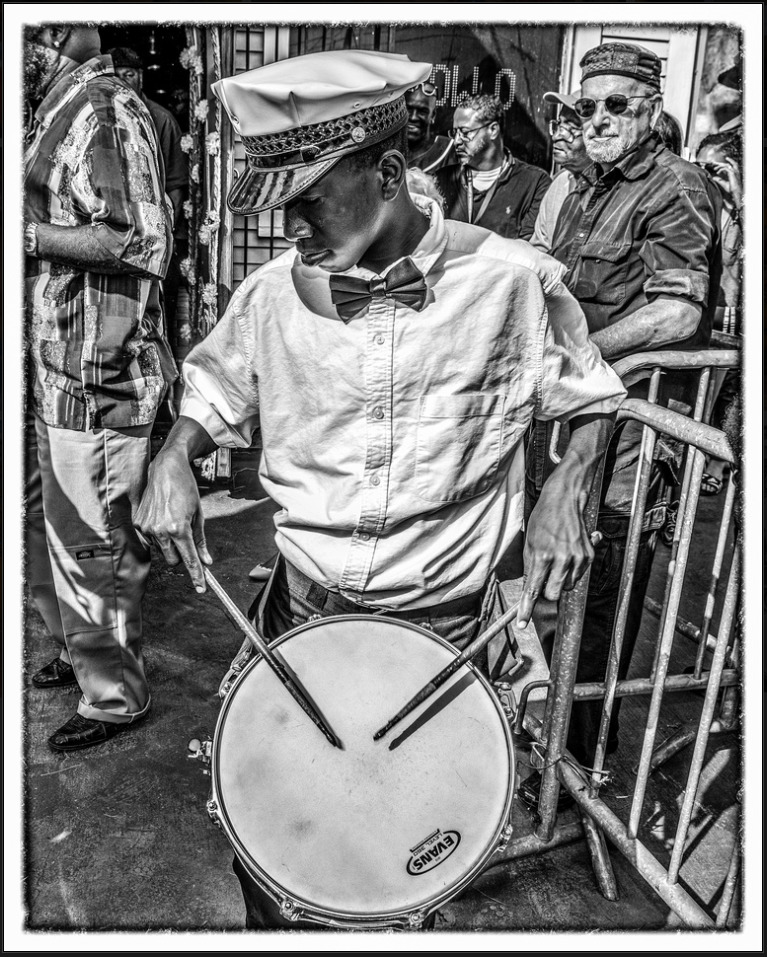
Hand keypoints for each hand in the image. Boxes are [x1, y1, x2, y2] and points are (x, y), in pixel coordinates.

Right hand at [135, 447, 212, 592]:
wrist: (166, 469)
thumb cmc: (185, 488)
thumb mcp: (198, 515)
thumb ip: (201, 541)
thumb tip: (206, 561)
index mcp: (179, 529)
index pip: (190, 559)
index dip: (197, 576)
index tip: (201, 588)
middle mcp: (161, 530)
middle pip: (173, 560)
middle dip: (181, 555)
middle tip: (186, 539)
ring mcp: (147, 527)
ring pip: (161, 550)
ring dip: (169, 543)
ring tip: (173, 520)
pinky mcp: (138, 523)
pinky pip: (150, 540)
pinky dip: (158, 535)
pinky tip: (162, 518)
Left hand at [517, 476, 594, 628]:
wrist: (565, 500)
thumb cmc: (543, 519)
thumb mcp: (529, 542)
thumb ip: (530, 567)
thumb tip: (530, 588)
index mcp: (542, 555)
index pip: (533, 589)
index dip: (527, 609)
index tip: (522, 623)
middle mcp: (561, 558)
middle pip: (553, 593)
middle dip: (547, 590)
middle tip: (544, 576)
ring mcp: (577, 557)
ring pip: (567, 586)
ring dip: (560, 580)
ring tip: (557, 559)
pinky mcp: (588, 555)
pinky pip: (578, 575)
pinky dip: (572, 570)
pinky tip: (568, 553)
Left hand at [705, 159, 741, 208]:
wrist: (736, 192)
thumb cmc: (731, 189)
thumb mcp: (723, 183)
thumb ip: (719, 180)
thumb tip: (713, 177)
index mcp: (733, 173)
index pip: (727, 166)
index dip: (722, 165)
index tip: (716, 164)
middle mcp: (734, 171)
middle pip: (727, 164)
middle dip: (720, 163)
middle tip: (714, 163)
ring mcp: (734, 171)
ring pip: (726, 165)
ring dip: (719, 166)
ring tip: (714, 168)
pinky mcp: (732, 173)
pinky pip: (725, 169)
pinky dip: (721, 170)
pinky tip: (717, 173)